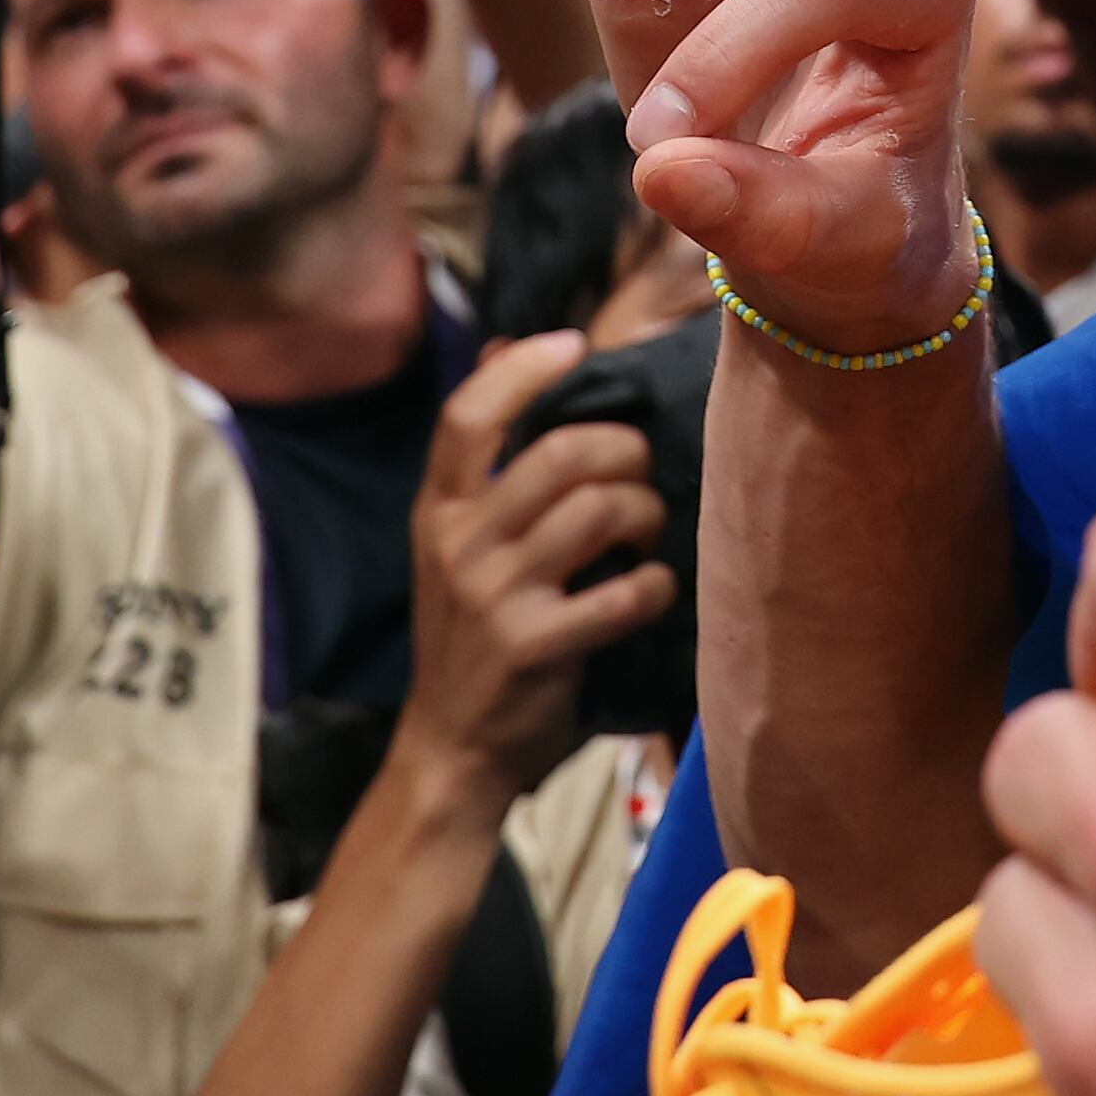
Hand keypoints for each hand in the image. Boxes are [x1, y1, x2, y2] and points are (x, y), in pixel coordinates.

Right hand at [392, 330, 673, 817]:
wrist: (451, 751)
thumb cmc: (473, 638)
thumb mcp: (454, 548)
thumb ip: (483, 469)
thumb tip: (505, 351)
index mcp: (438, 512)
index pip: (468, 414)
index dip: (525, 368)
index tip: (574, 344)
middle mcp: (459, 543)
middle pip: (563, 452)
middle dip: (626, 452)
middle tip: (640, 475)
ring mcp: (495, 595)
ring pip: (602, 510)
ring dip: (648, 515)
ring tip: (648, 536)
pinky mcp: (536, 646)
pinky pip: (626, 591)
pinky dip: (657, 587)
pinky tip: (652, 593)